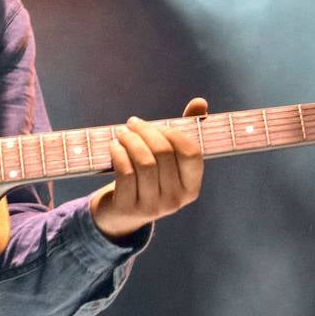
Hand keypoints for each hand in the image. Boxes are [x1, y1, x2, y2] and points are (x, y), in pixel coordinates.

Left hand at [89, 97, 206, 241]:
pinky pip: (126, 173)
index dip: (175, 134)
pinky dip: (119, 154)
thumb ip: (185, 131)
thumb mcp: (168, 159)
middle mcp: (176, 200)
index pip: (191, 153)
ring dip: (130, 140)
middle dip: (146, 131)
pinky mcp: (129, 207)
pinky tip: (114, 145)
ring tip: (122, 132)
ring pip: (144, 162)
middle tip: (133, 123)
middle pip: (163, 153)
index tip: (160, 125)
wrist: (120, 213)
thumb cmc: (149, 177)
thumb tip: (200, 102)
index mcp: (191, 187)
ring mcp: (153, 206)